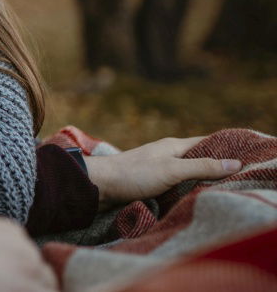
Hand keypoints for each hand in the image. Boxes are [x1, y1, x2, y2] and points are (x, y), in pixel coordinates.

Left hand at [84, 136, 241, 209]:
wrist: (98, 185)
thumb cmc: (134, 174)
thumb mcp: (172, 170)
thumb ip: (201, 167)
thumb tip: (235, 162)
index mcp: (174, 145)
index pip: (207, 143)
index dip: (226, 149)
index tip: (244, 158)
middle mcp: (167, 153)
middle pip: (198, 158)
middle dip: (214, 167)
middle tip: (235, 179)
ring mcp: (158, 167)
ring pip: (186, 172)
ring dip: (199, 180)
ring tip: (216, 190)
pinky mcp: (150, 181)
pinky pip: (174, 183)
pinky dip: (185, 189)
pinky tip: (191, 198)